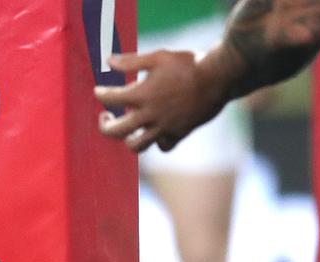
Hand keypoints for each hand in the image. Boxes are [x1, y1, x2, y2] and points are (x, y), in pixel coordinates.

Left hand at [94, 49, 232, 152]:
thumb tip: (109, 61)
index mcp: (143, 95)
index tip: (99, 91)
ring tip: (127, 129)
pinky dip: (157, 141)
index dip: (101, 94)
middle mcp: (150, 115)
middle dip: (105, 126)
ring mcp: (164, 127)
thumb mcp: (159, 57)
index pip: (111, 99)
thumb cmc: (188, 64)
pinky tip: (156, 132)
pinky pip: (163, 146)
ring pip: (136, 146)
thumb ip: (132, 61)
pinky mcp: (179, 133)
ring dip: (127, 139)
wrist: (220, 76)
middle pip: (116, 131)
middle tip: (105, 117)